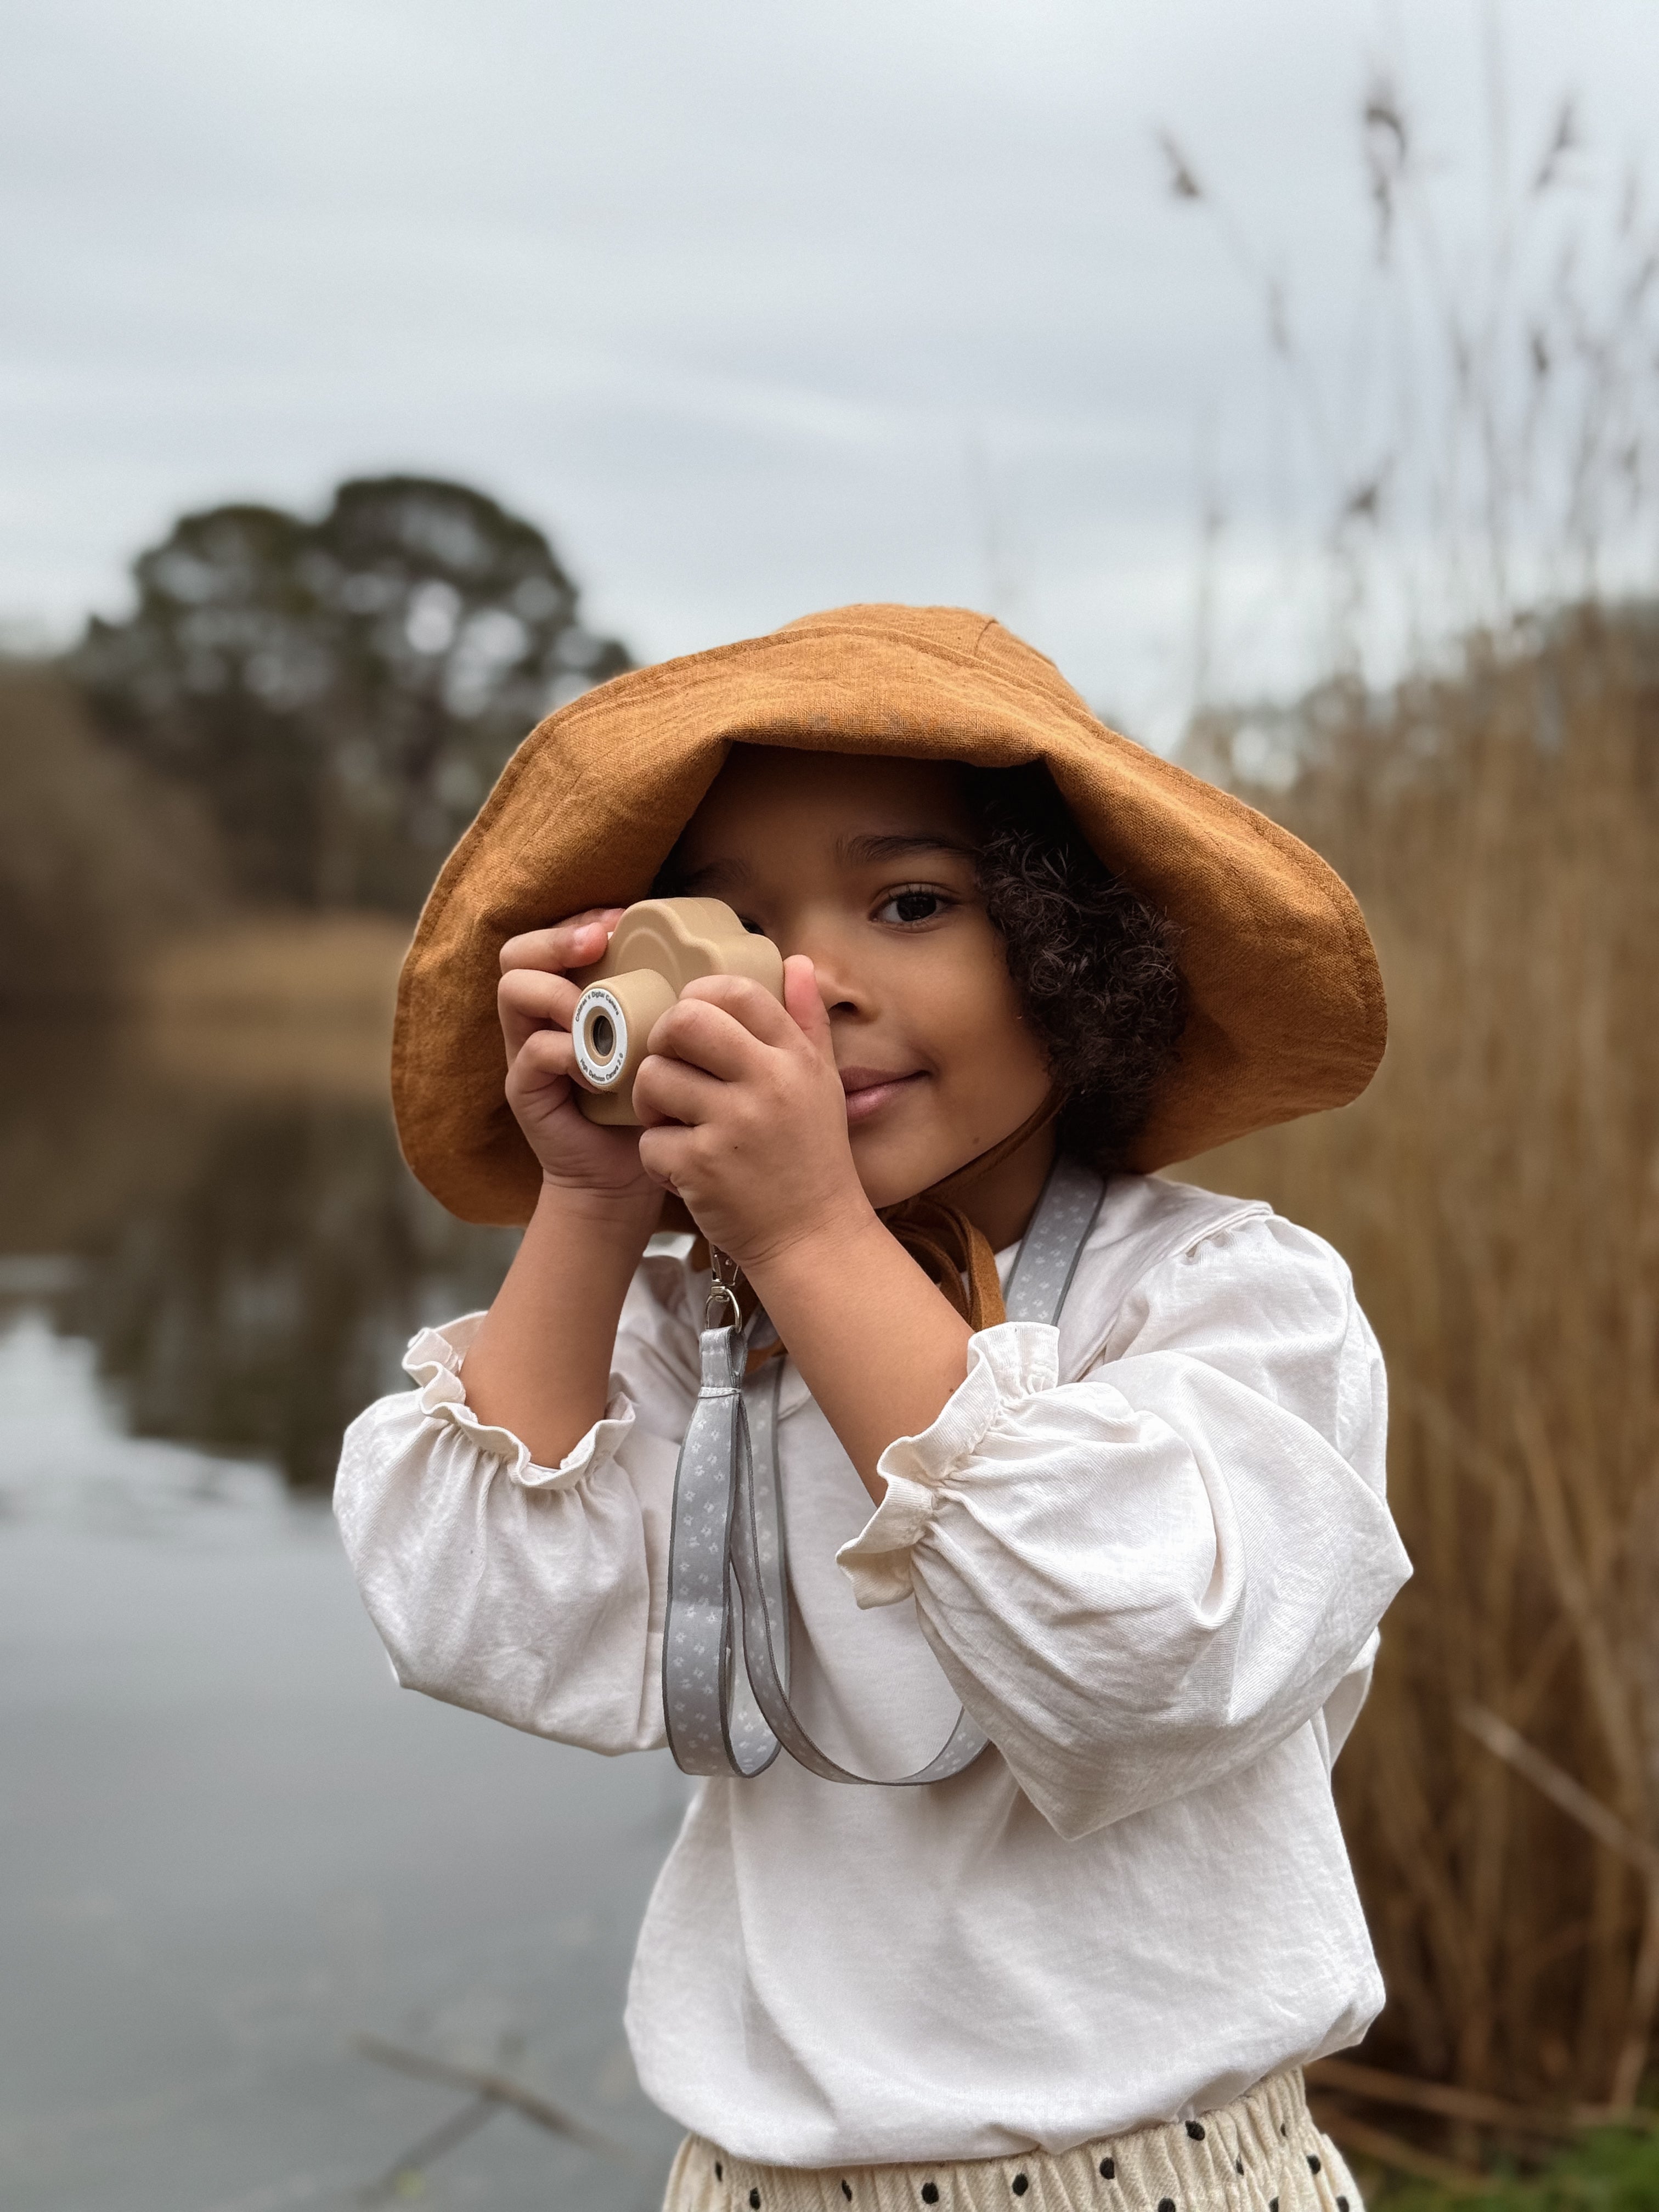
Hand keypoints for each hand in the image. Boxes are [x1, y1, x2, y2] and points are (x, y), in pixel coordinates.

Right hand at [496, 910, 659, 1212]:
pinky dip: (566, 1051)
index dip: (583, 920)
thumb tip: (733, 960)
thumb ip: (676, 1004)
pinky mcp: (525, 1088)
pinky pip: (532, 1052)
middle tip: (598, 944)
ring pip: (513, 991)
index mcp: (576, 996)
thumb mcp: (668, 1045)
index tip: (622, 920)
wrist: (631, 1174)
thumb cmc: (655, 1103)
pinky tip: (598, 1067)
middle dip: (557, 940)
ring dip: (556, 991)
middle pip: (519, 954)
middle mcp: (543, 1016)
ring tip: (592, 1008)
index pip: (558, 937)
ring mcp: (528, 1050)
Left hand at [632, 956, 874, 1268]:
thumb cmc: (812, 1159)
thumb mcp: (823, 1084)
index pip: (735, 991)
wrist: (813, 1239)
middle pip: (684, 1021)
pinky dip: (656, 1155)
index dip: (699, 996)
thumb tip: (795, 961)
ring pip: (654, 1078)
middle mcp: (767, 1084)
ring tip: (674, 1120)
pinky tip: (682, 1167)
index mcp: (794, 1058)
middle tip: (668, 1064)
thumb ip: (806, 1020)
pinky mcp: (700, 1166)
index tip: (691, 1023)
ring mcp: (732, 1125)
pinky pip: (648, 1138)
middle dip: (662, 1039)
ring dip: (651, 1101)